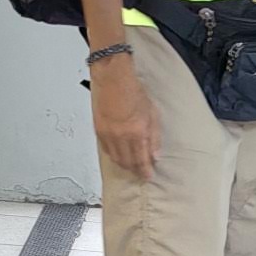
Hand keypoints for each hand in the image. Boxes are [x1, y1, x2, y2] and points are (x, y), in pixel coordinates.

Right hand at [89, 50, 161, 180]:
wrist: (114, 80)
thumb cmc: (133, 91)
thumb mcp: (152, 113)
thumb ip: (154, 137)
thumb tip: (155, 154)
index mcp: (137, 133)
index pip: (141, 160)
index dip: (145, 171)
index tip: (148, 176)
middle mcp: (121, 137)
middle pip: (128, 162)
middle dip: (135, 170)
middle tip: (140, 173)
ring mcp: (108, 135)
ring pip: (116, 158)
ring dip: (124, 165)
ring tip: (130, 166)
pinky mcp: (99, 131)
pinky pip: (106, 150)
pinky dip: (113, 155)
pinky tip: (118, 155)